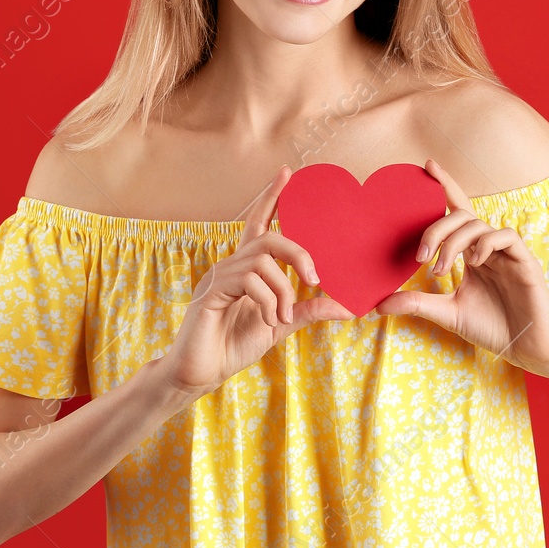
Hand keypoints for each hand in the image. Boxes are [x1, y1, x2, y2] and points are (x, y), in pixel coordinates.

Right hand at [157, 164, 354, 399]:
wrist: (201, 373)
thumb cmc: (234, 347)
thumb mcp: (280, 325)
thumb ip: (308, 311)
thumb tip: (346, 306)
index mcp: (246, 269)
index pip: (259, 223)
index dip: (272, 198)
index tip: (287, 174)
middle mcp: (231, 266)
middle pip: (268, 237)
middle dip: (298, 254)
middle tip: (315, 280)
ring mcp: (218, 276)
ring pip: (262, 261)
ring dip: (283, 290)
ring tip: (281, 317)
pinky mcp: (211, 292)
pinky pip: (248, 281)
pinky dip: (266, 301)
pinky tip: (266, 320)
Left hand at [375, 158, 548, 375]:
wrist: (528, 349)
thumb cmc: (492, 328)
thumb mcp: (448, 313)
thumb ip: (418, 303)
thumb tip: (378, 304)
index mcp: (471, 253)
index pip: (457, 211)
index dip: (445, 186)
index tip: (426, 166)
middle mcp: (488, 247)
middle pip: (461, 215)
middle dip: (436, 228)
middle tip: (421, 256)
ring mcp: (507, 253)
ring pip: (478, 224)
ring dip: (454, 243)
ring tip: (443, 270)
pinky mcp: (525, 262)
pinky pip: (505, 236)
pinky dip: (485, 244)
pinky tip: (474, 262)